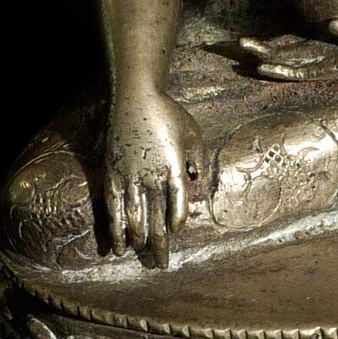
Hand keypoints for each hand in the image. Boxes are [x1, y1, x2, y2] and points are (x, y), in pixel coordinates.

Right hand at [104, 91, 204, 267]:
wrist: (136, 99)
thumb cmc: (170, 115)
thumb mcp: (194, 134)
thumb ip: (198, 159)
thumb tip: (197, 180)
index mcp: (174, 168)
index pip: (177, 205)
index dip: (177, 223)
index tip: (176, 232)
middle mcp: (151, 177)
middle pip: (155, 220)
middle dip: (159, 246)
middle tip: (161, 266)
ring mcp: (129, 178)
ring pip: (134, 219)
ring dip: (139, 241)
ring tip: (143, 256)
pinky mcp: (112, 175)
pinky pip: (114, 210)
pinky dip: (116, 230)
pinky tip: (119, 246)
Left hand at [240, 35, 337, 80]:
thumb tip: (331, 25)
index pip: (310, 71)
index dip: (286, 70)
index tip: (263, 67)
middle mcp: (334, 58)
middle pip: (294, 61)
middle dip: (267, 56)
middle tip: (242, 47)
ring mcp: (332, 46)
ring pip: (294, 51)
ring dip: (270, 49)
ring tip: (243, 42)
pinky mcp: (333, 33)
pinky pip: (304, 37)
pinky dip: (284, 38)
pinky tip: (266, 38)